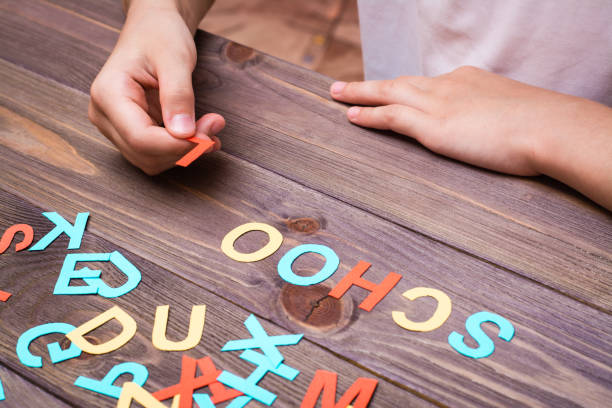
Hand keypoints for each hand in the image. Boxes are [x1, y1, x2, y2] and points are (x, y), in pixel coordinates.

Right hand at [89, 4, 223, 174]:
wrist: (154, 29)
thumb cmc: (161, 36)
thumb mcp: (175, 59)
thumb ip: (179, 95)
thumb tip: (184, 134)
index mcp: (107, 95)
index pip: (140, 138)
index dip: (176, 145)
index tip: (208, 134)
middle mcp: (104, 116)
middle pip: (145, 155)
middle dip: (184, 148)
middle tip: (214, 125)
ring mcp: (116, 127)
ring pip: (151, 161)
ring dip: (185, 152)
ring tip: (210, 127)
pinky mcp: (131, 133)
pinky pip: (156, 155)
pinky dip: (182, 150)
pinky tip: (201, 134)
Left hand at [330, 66, 611, 208]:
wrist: (551, 128)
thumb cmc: (544, 127)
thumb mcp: (517, 114)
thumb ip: (498, 119)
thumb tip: (499, 132)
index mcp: (470, 80)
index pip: (429, 84)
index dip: (407, 90)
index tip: (395, 92)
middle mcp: (449, 86)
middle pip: (401, 82)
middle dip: (371, 85)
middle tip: (345, 86)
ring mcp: (439, 103)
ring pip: (388, 93)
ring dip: (360, 94)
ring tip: (336, 94)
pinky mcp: (433, 125)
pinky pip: (391, 116)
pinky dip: (369, 115)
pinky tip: (351, 116)